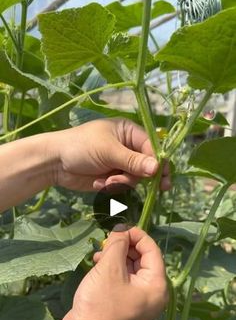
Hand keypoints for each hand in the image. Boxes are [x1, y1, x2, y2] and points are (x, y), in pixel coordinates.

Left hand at [52, 118, 169, 190]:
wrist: (54, 163)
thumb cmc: (81, 147)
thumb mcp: (108, 151)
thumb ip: (133, 161)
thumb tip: (157, 168)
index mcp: (129, 132)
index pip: (152, 147)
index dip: (158, 163)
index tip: (162, 179)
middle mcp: (127, 147)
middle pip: (145, 166)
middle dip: (135, 176)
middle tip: (129, 183)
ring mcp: (119, 163)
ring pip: (134, 178)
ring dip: (121, 182)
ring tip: (106, 181)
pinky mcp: (111, 177)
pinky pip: (121, 186)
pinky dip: (111, 187)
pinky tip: (98, 184)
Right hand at [60, 226, 167, 319]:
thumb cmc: (100, 304)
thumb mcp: (110, 268)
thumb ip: (118, 244)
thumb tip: (122, 228)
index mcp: (157, 285)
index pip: (152, 250)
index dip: (136, 234)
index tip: (118, 227)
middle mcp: (152, 293)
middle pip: (142, 259)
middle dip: (124, 247)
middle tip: (105, 242)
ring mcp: (138, 301)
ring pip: (130, 269)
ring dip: (115, 257)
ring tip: (98, 255)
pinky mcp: (124, 305)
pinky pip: (122, 280)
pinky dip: (111, 270)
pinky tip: (96, 265)